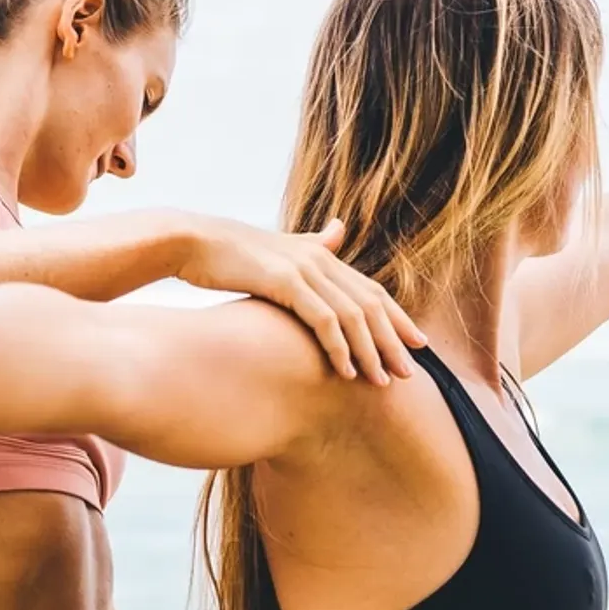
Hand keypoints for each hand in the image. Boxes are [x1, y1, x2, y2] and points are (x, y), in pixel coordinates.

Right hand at [174, 216, 424, 385]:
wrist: (192, 242)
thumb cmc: (229, 253)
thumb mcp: (279, 248)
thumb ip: (314, 243)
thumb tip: (339, 228)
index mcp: (320, 253)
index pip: (372, 290)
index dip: (397, 318)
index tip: (416, 345)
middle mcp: (320, 258)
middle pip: (371, 305)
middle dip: (393, 341)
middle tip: (408, 374)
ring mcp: (304, 269)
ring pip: (354, 316)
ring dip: (370, 352)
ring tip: (380, 381)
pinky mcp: (286, 281)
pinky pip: (324, 320)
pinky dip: (339, 348)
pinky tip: (346, 372)